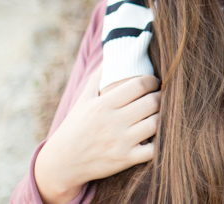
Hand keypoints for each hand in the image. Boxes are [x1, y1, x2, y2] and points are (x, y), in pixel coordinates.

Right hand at [34, 68, 160, 203]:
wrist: (61, 164)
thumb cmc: (74, 128)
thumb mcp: (82, 101)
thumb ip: (97, 79)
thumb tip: (110, 58)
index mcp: (103, 105)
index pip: (139, 85)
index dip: (152, 81)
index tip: (154, 82)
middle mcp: (112, 123)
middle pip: (152, 102)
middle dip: (161, 97)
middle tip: (161, 96)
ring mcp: (119, 142)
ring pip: (156, 124)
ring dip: (162, 117)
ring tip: (159, 113)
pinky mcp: (124, 160)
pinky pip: (152, 150)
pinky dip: (160, 142)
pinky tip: (156, 136)